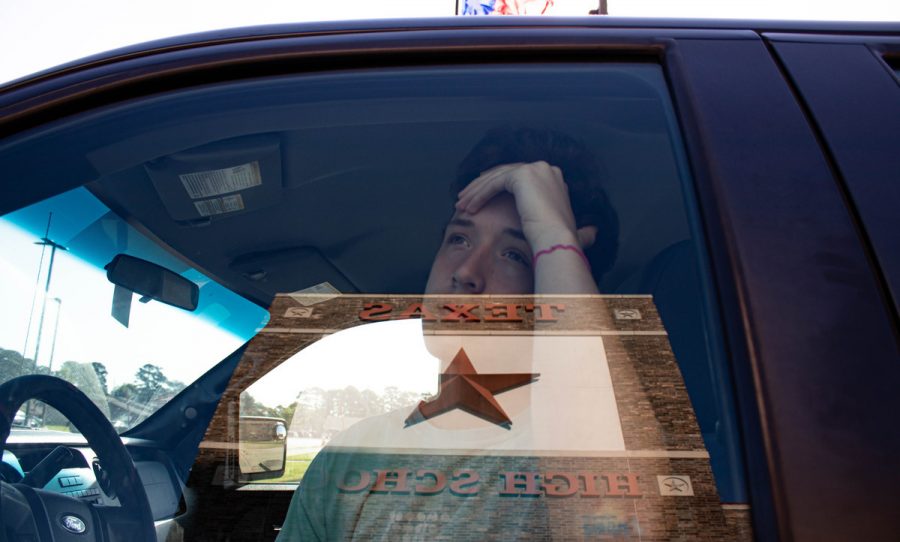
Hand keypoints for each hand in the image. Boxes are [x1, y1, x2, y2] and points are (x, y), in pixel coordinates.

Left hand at [455, 161, 595, 251]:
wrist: (557, 241)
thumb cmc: (562, 242)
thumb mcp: (571, 230)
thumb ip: (579, 229)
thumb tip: (594, 233)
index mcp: (554, 178)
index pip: (518, 176)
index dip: (497, 185)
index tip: (480, 197)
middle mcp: (546, 169)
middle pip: (504, 173)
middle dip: (482, 187)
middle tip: (465, 200)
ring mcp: (535, 169)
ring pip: (496, 177)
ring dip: (476, 192)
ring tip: (461, 205)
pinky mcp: (522, 175)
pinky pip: (494, 183)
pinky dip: (480, 194)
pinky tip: (469, 207)